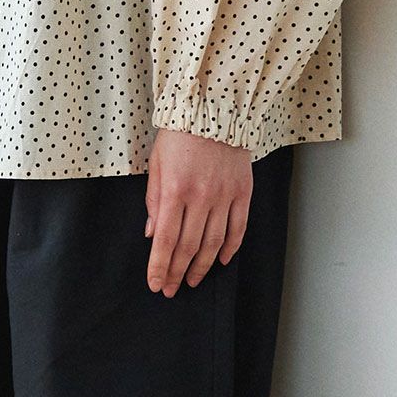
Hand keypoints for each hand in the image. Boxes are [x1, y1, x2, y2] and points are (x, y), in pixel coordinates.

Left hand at [145, 128, 252, 296]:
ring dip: (201, 266)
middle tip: (171, 289)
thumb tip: (153, 235)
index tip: (156, 284)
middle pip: (188, 247)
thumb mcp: (157, 164)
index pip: (166, 240)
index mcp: (175, 190)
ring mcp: (224, 196)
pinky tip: (220, 261)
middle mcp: (201, 197)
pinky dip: (229, 248)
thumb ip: (154, 201)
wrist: (215, 108)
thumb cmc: (180, 135)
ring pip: (213, 243)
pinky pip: (238, 228)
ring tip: (192, 280)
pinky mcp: (243, 192)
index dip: (160, 266)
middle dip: (178, 272)